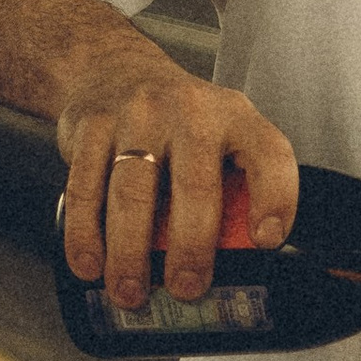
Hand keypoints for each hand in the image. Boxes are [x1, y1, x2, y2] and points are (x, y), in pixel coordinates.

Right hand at [55, 49, 297, 307]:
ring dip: (129, 253)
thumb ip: (239, 184)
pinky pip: (85, 187)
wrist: (113, 68)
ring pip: (132, 194)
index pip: (269, 155)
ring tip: (130, 293)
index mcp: (237, 117)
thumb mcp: (224, 135)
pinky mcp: (90, 125)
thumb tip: (247, 263)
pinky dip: (85, 234)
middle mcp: (190, 111)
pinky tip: (89, 265)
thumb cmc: (181, 123)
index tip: (266, 241)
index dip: (274, 199)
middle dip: (190, 248)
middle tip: (186, 290)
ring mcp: (137, 115)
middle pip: (194, 186)